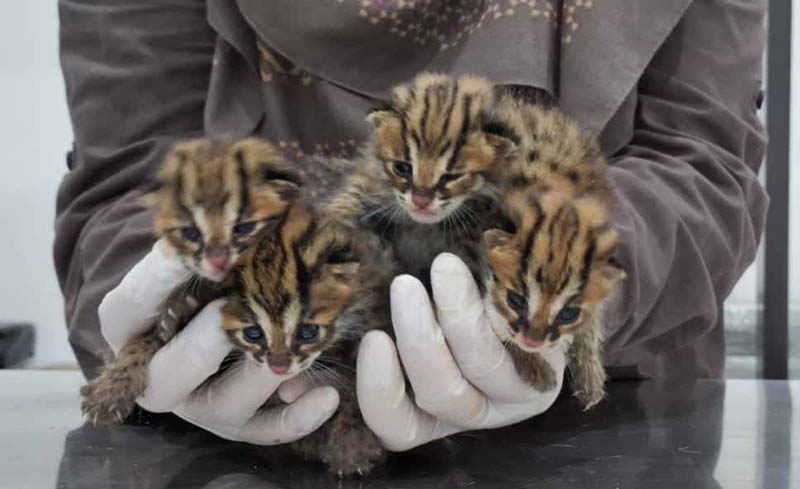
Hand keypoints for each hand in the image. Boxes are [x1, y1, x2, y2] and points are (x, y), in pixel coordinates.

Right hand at [96, 239, 338, 443]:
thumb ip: (202, 251)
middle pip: (171, 374)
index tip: (197, 252)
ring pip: (227, 403)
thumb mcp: (191, 260)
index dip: (163, 276)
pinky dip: (297, 417)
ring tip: (297, 346)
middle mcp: (158, 376)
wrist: (206, 323)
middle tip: (240, 308)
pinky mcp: (238, 424)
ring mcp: (199, 405)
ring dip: (265, 373)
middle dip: (209, 341)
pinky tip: (327, 395)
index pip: (133, 302)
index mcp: (131, 327)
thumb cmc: (199, 281)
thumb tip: (241, 230)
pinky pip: (264, 431)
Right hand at [356, 253, 566, 450]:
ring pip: (483, 368)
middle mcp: (473, 412)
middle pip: (440, 396)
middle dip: (418, 340)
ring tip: (443, 265)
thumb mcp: (414, 321)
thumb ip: (383, 326)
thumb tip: (333, 334)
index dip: (378, 393)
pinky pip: (521, 343)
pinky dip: (496, 307)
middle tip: (403, 284)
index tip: (374, 339)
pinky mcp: (549, 366)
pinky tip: (478, 272)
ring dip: (459, 317)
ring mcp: (516, 395)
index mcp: (431, 414)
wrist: (528, 286)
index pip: (398, 426)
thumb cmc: (452, 303)